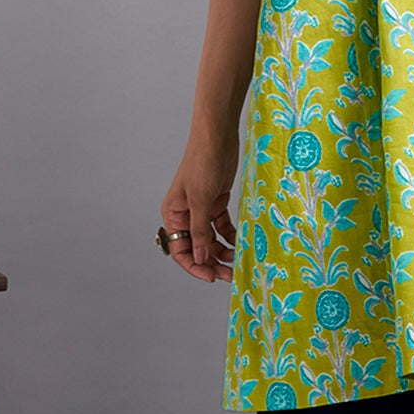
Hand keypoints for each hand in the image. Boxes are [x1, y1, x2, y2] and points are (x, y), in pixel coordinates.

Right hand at [160, 131, 239, 283]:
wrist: (218, 137)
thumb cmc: (203, 163)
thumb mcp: (201, 200)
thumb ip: (200, 231)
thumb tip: (200, 258)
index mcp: (173, 214)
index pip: (179, 249)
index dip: (194, 265)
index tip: (211, 276)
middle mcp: (185, 214)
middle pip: (196, 247)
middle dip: (211, 262)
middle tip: (229, 275)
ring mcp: (201, 209)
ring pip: (210, 239)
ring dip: (222, 251)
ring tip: (237, 260)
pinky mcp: (216, 202)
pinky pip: (222, 227)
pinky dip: (230, 236)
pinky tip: (240, 243)